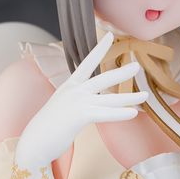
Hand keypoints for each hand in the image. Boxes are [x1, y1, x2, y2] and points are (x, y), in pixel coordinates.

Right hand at [15, 32, 146, 168]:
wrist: (34, 142)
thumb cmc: (47, 128)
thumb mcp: (62, 108)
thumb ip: (76, 102)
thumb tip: (89, 105)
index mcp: (69, 86)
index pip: (86, 63)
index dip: (99, 49)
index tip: (109, 36)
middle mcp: (74, 91)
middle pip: (103, 78)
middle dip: (121, 72)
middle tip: (137, 66)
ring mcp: (77, 102)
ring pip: (109, 98)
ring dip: (129, 98)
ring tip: (145, 96)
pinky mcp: (80, 116)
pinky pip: (105, 114)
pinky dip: (120, 113)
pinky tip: (134, 113)